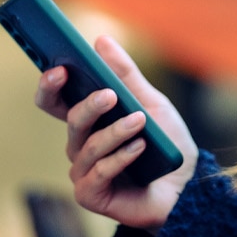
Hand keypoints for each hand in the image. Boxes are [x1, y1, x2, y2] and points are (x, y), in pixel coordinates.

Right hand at [35, 36, 196, 230]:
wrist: (186, 186)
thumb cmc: (165, 144)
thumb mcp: (150, 102)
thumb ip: (125, 74)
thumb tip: (100, 41)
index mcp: (88, 120)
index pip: (55, 100)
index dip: (50, 85)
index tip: (60, 69)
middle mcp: (80, 144)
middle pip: (72, 120)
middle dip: (88, 106)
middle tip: (109, 95)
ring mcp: (83, 171)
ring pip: (89, 145)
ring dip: (116, 132)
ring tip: (140, 121)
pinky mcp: (90, 195)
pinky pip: (99, 172)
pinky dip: (121, 157)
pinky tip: (140, 147)